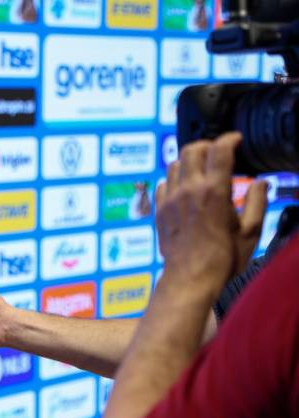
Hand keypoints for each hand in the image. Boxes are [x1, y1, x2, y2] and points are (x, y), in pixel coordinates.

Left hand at [156, 132, 266, 297]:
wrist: (190, 277)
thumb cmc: (222, 258)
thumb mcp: (250, 231)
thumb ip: (257, 202)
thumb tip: (260, 183)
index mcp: (214, 192)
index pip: (219, 150)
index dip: (229, 138)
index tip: (236, 139)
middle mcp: (189, 190)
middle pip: (192, 149)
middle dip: (207, 145)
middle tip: (218, 152)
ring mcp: (170, 199)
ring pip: (174, 164)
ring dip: (189, 161)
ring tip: (201, 169)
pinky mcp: (159, 210)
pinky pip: (163, 183)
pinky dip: (174, 179)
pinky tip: (184, 187)